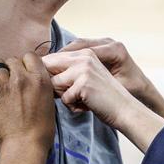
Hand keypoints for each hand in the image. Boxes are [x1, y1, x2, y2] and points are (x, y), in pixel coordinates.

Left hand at [0, 53, 54, 155]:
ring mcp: (4, 85)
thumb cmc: (41, 130)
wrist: (25, 145)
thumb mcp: (49, 102)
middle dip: (11, 68)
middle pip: (12, 59)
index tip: (24, 72)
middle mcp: (22, 78)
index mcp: (40, 79)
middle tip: (11, 81)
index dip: (26, 63)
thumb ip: (40, 86)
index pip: (30, 56)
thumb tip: (33, 78)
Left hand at [48, 38, 163, 122]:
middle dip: (53, 84)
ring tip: (81, 100)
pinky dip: (73, 106)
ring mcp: (84, 69)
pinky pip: (64, 98)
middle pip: (48, 67)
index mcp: (84, 52)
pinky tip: (87, 106)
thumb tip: (38, 72)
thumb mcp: (86, 77)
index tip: (55, 86)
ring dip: (64, 96)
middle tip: (71, 94)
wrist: (125, 110)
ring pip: (54, 84)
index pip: (52, 57)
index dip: (47, 73)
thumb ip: (68, 70)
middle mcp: (84, 56)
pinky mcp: (84, 83)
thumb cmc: (103, 97)